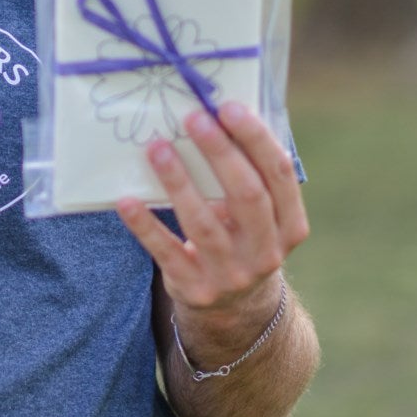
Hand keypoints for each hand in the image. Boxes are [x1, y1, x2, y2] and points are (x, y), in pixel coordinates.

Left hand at [115, 102, 308, 347]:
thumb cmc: (241, 238)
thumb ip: (250, 175)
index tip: (229, 107)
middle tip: (194, 118)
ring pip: (203, 223)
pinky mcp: (194, 288)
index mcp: (290, 226)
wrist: (231, 309)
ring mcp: (231, 274)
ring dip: (178, 181)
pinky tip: (126, 200)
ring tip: (157, 147)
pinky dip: (145, 225)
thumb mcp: (260, 216)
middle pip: (247, 195)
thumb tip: (218, 114)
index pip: (279, 175)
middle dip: (220, 152)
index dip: (256, 139)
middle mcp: (266, 252)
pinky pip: (166, 252)